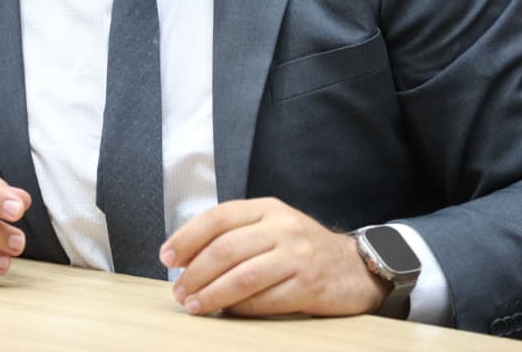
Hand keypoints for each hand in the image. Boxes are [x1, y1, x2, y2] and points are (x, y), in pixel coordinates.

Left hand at [159, 198, 387, 316]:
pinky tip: (225, 313)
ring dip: (211, 294)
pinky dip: (239, 308)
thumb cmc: (301, 249)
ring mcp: (296, 256)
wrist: (355, 267)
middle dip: (194, 273)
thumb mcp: (271, 228)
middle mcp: (281, 227)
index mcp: (267, 208)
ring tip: (193, 305)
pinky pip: (263, 300)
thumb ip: (235, 235)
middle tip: (178, 291)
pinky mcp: (307, 285)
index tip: (166, 257)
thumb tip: (185, 257)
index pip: (217, 217)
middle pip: (225, 249)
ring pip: (241, 276)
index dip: (187, 237)